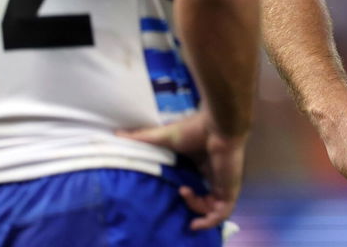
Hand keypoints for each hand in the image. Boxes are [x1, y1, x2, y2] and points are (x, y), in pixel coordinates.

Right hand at [120, 110, 246, 230]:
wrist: (219, 125)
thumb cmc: (196, 129)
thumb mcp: (164, 137)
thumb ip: (142, 138)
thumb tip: (116, 134)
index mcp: (203, 164)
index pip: (198, 184)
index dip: (188, 193)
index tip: (174, 192)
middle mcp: (215, 175)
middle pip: (207, 198)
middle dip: (193, 204)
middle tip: (178, 195)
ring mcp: (224, 183)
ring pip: (213, 208)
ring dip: (196, 207)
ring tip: (185, 192)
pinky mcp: (230, 189)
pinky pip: (222, 213)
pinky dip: (209, 221)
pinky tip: (195, 221)